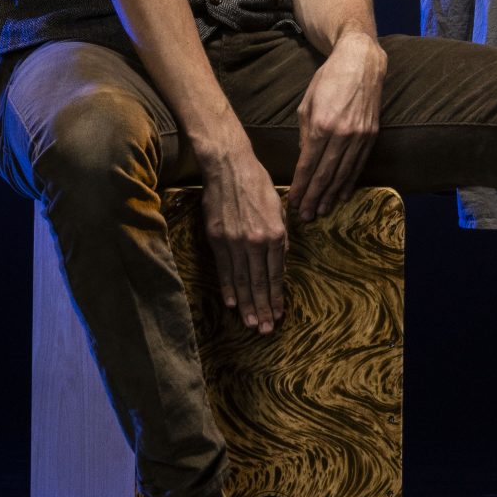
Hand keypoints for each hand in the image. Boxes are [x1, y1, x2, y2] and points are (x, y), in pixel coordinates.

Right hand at [198, 136, 287, 332]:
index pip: (276, 274)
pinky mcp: (217, 239)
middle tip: (266, 330)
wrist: (229, 167)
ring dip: (247, 304)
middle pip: (259, 282)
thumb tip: (279, 264)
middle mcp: (255, 241)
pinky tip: (231, 303)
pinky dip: (228, 288)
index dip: (276, 297)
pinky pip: (224, 269)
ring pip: (241, 280)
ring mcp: (234, 242)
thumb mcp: (278, 208)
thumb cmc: (257, 184)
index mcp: (274, 234)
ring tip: (251, 323)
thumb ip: (280, 238)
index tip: (278, 314)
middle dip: (263, 308)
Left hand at [287, 28, 386, 222]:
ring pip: (343, 173)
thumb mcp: (307, 103)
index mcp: (321, 124)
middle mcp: (342, 133)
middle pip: (325, 174)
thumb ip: (305, 133)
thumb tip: (304, 159)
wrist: (361, 62)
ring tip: (321, 211)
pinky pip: (359, 164)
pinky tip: (342, 195)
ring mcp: (359, 135)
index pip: (308, 164)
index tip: (294, 202)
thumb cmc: (328, 79)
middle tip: (305, 216)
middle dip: (314, 197)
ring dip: (331, 195)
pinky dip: (349, 182)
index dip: (301, 186)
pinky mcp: (371, 135)